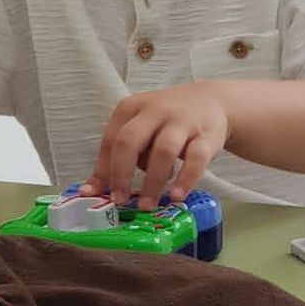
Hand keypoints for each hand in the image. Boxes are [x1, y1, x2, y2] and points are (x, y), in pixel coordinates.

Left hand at [85, 83, 229, 208]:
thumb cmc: (167, 120)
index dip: (102, 170)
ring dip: (153, 182)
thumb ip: (119, 154)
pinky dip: (185, 179)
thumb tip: (93, 190)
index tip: (96, 194)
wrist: (211, 100)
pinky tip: (176, 195)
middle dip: (122, 173)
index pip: (110, 140)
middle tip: (120, 200)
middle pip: (130, 141)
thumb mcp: (140, 127)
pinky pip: (196, 159)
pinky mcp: (206, 135)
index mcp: (131, 108)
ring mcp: (182, 122)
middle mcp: (155, 111)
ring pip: (163, 151)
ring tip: (147, 205)